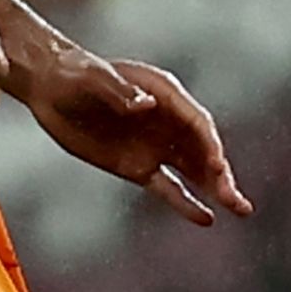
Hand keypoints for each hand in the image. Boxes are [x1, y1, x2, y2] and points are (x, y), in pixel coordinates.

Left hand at [1, 37, 251, 226]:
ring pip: (193, 171)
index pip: (197, 122)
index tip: (215, 165)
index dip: (208, 143)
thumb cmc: (74, 74)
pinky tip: (206, 218)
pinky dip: (185, 203)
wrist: (50, 87)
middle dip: (219, 174)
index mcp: (165, 94)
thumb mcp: (93, 77)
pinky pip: (167, 188)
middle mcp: (168, 121)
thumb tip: (147, 105)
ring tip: (240, 209)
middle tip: (235, 199)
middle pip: (202, 150)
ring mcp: (155, 146)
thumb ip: (120, 91)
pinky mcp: (138, 166)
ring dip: (215, 189)